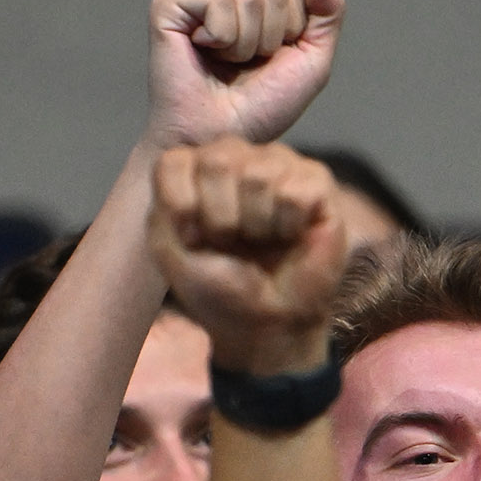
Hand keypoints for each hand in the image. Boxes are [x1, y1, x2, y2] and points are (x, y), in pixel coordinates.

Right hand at [146, 0, 343, 152]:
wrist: (220, 138)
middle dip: (272, 37)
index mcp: (260, 6)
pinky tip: (204, 54)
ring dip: (247, 44)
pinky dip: (223, 38)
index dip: (295, 29)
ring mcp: (198, 0)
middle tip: (246, 67)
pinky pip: (220, 2)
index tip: (274, 60)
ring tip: (225, 65)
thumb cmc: (262, 108)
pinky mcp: (170, 6)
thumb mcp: (313, 61)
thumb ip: (328, 11)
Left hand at [148, 139, 350, 375]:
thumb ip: (164, 202)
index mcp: (194, 169)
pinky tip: (291, 235)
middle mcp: (236, 156)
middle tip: (232, 241)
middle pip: (217, 160)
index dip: (182, 208)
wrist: (268, 323)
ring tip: (262, 240)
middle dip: (221, 217)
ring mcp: (278, 165)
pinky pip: (296, 192)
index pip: (173, 161)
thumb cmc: (219, 287)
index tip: (193, 240)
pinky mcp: (316, 183)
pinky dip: (289, 226)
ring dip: (257, 224)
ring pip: (259, 174)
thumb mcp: (170, 251)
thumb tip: (198, 166)